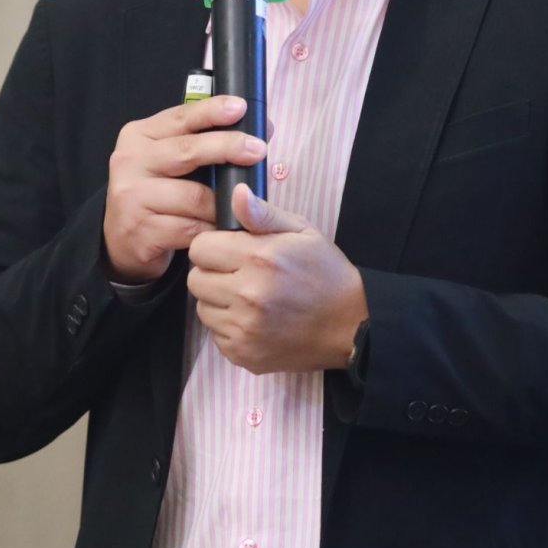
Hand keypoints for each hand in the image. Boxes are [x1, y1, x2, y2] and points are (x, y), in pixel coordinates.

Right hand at [102, 95, 264, 283]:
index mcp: (140, 135)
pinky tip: (223, 230)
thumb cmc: (159, 192)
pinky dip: (212, 230)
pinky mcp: (140, 231)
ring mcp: (131, 197)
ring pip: (194, 197)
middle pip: (187, 151)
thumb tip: (263, 126)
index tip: (239, 107)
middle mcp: (130, 161)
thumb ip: (211, 141)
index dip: (211, 111)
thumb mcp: (177, 160)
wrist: (122, 239)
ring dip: (224, 203)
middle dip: (227, 148)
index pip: (180, 117)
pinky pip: (190, 230)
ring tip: (242, 204)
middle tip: (257, 149)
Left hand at [187, 185, 367, 374]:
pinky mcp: (244, 354)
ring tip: (249, 299)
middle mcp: (248, 294)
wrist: (351, 326)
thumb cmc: (326, 274)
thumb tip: (236, 193)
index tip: (230, 251)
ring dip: (219, 302)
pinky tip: (255, 320)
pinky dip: (230, 328)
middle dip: (213, 274)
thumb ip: (263, 214)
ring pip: (202, 309)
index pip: (200, 248)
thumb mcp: (302, 232)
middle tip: (241, 275)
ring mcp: (244, 328)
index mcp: (260, 258)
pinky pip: (215, 335)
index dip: (214, 246)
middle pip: (196, 280)